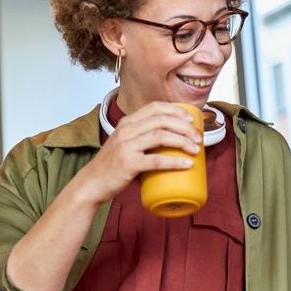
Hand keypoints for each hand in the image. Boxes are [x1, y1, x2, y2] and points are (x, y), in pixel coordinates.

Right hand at [72, 101, 202, 205]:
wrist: (91, 183)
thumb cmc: (112, 164)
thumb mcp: (125, 141)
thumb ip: (142, 135)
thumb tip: (174, 137)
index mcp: (127, 122)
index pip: (156, 107)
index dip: (177, 111)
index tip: (192, 120)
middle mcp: (126, 130)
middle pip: (162, 120)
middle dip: (185, 127)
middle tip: (198, 138)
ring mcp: (126, 146)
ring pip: (161, 136)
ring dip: (183, 141)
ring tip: (196, 149)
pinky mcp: (128, 163)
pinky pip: (156, 160)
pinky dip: (175, 161)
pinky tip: (187, 164)